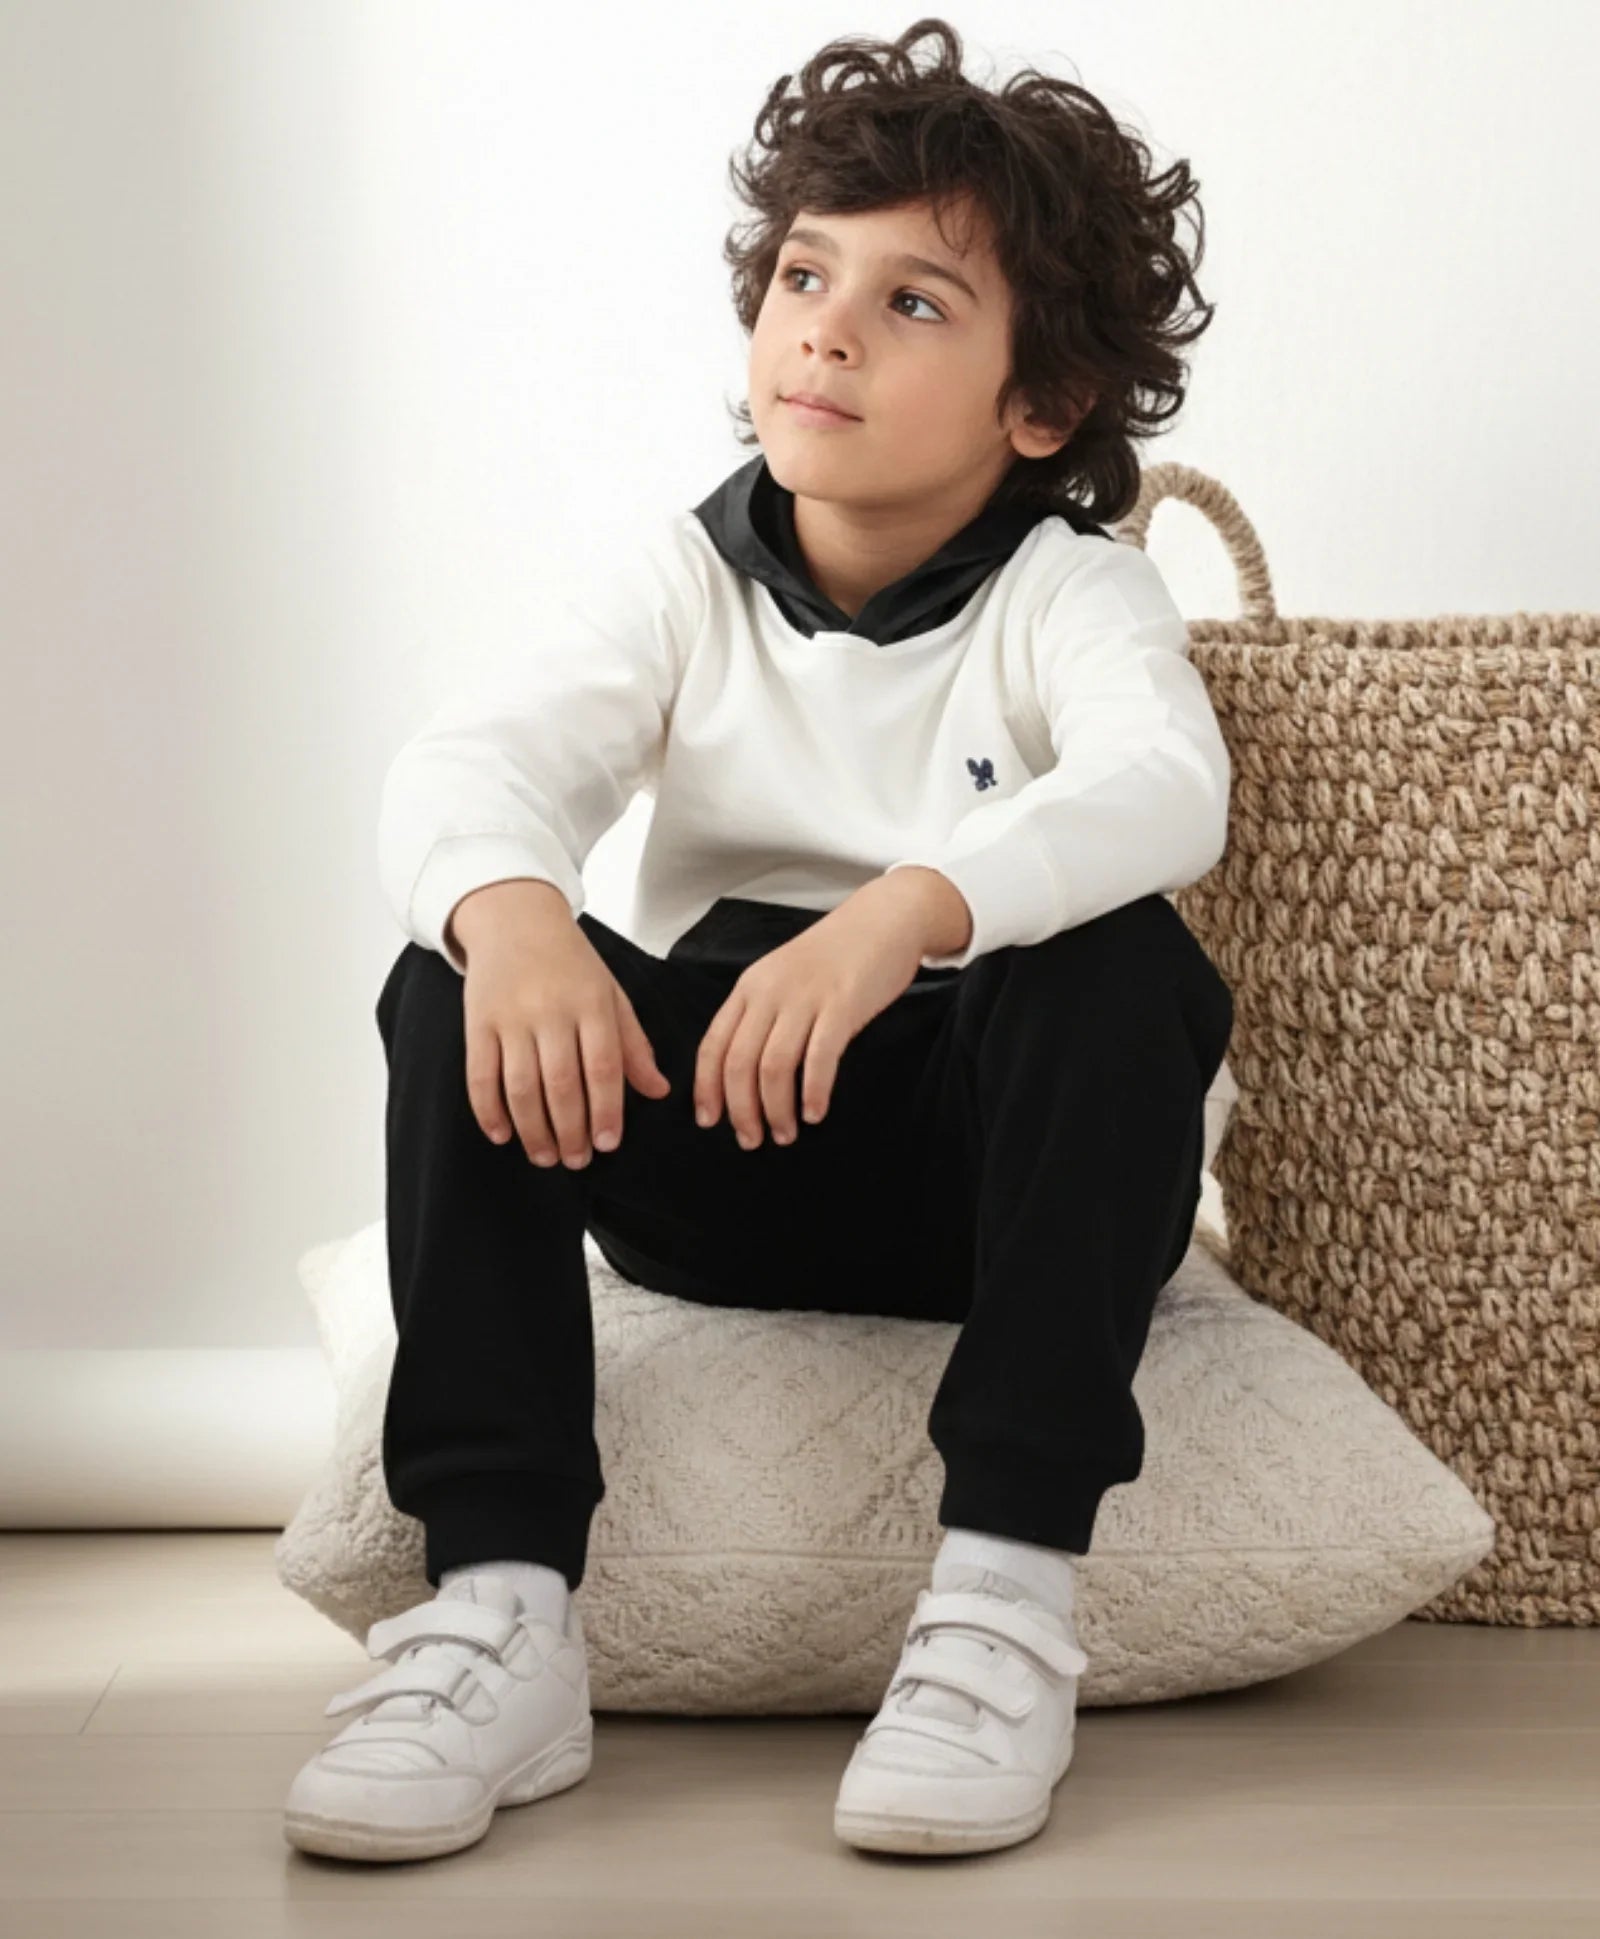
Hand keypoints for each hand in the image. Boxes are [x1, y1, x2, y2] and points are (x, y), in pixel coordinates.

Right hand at [456, 889, 671, 1166]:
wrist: (514, 918)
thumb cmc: (571, 964)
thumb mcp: (612, 995)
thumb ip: (633, 1045)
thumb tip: (658, 1091)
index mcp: (591, 1004)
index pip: (602, 1067)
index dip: (606, 1110)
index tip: (608, 1145)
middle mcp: (551, 1010)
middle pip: (560, 1083)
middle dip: (570, 1130)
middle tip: (577, 1161)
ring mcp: (511, 1017)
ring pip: (520, 1086)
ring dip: (533, 1130)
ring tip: (546, 1157)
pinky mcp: (478, 1022)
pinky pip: (480, 1075)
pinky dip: (488, 1111)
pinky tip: (502, 1136)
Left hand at [692, 872, 962, 1147]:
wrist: (883, 919)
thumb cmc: (835, 956)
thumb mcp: (783, 977)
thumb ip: (763, 1015)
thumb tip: (745, 1073)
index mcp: (749, 988)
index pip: (713, 1046)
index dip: (708, 1089)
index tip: (710, 1122)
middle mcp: (770, 992)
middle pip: (739, 1063)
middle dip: (741, 1110)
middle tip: (751, 1141)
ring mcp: (805, 998)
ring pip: (774, 1066)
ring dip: (776, 1109)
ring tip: (785, 1134)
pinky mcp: (842, 1004)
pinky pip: (819, 1057)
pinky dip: (813, 1091)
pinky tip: (815, 1113)